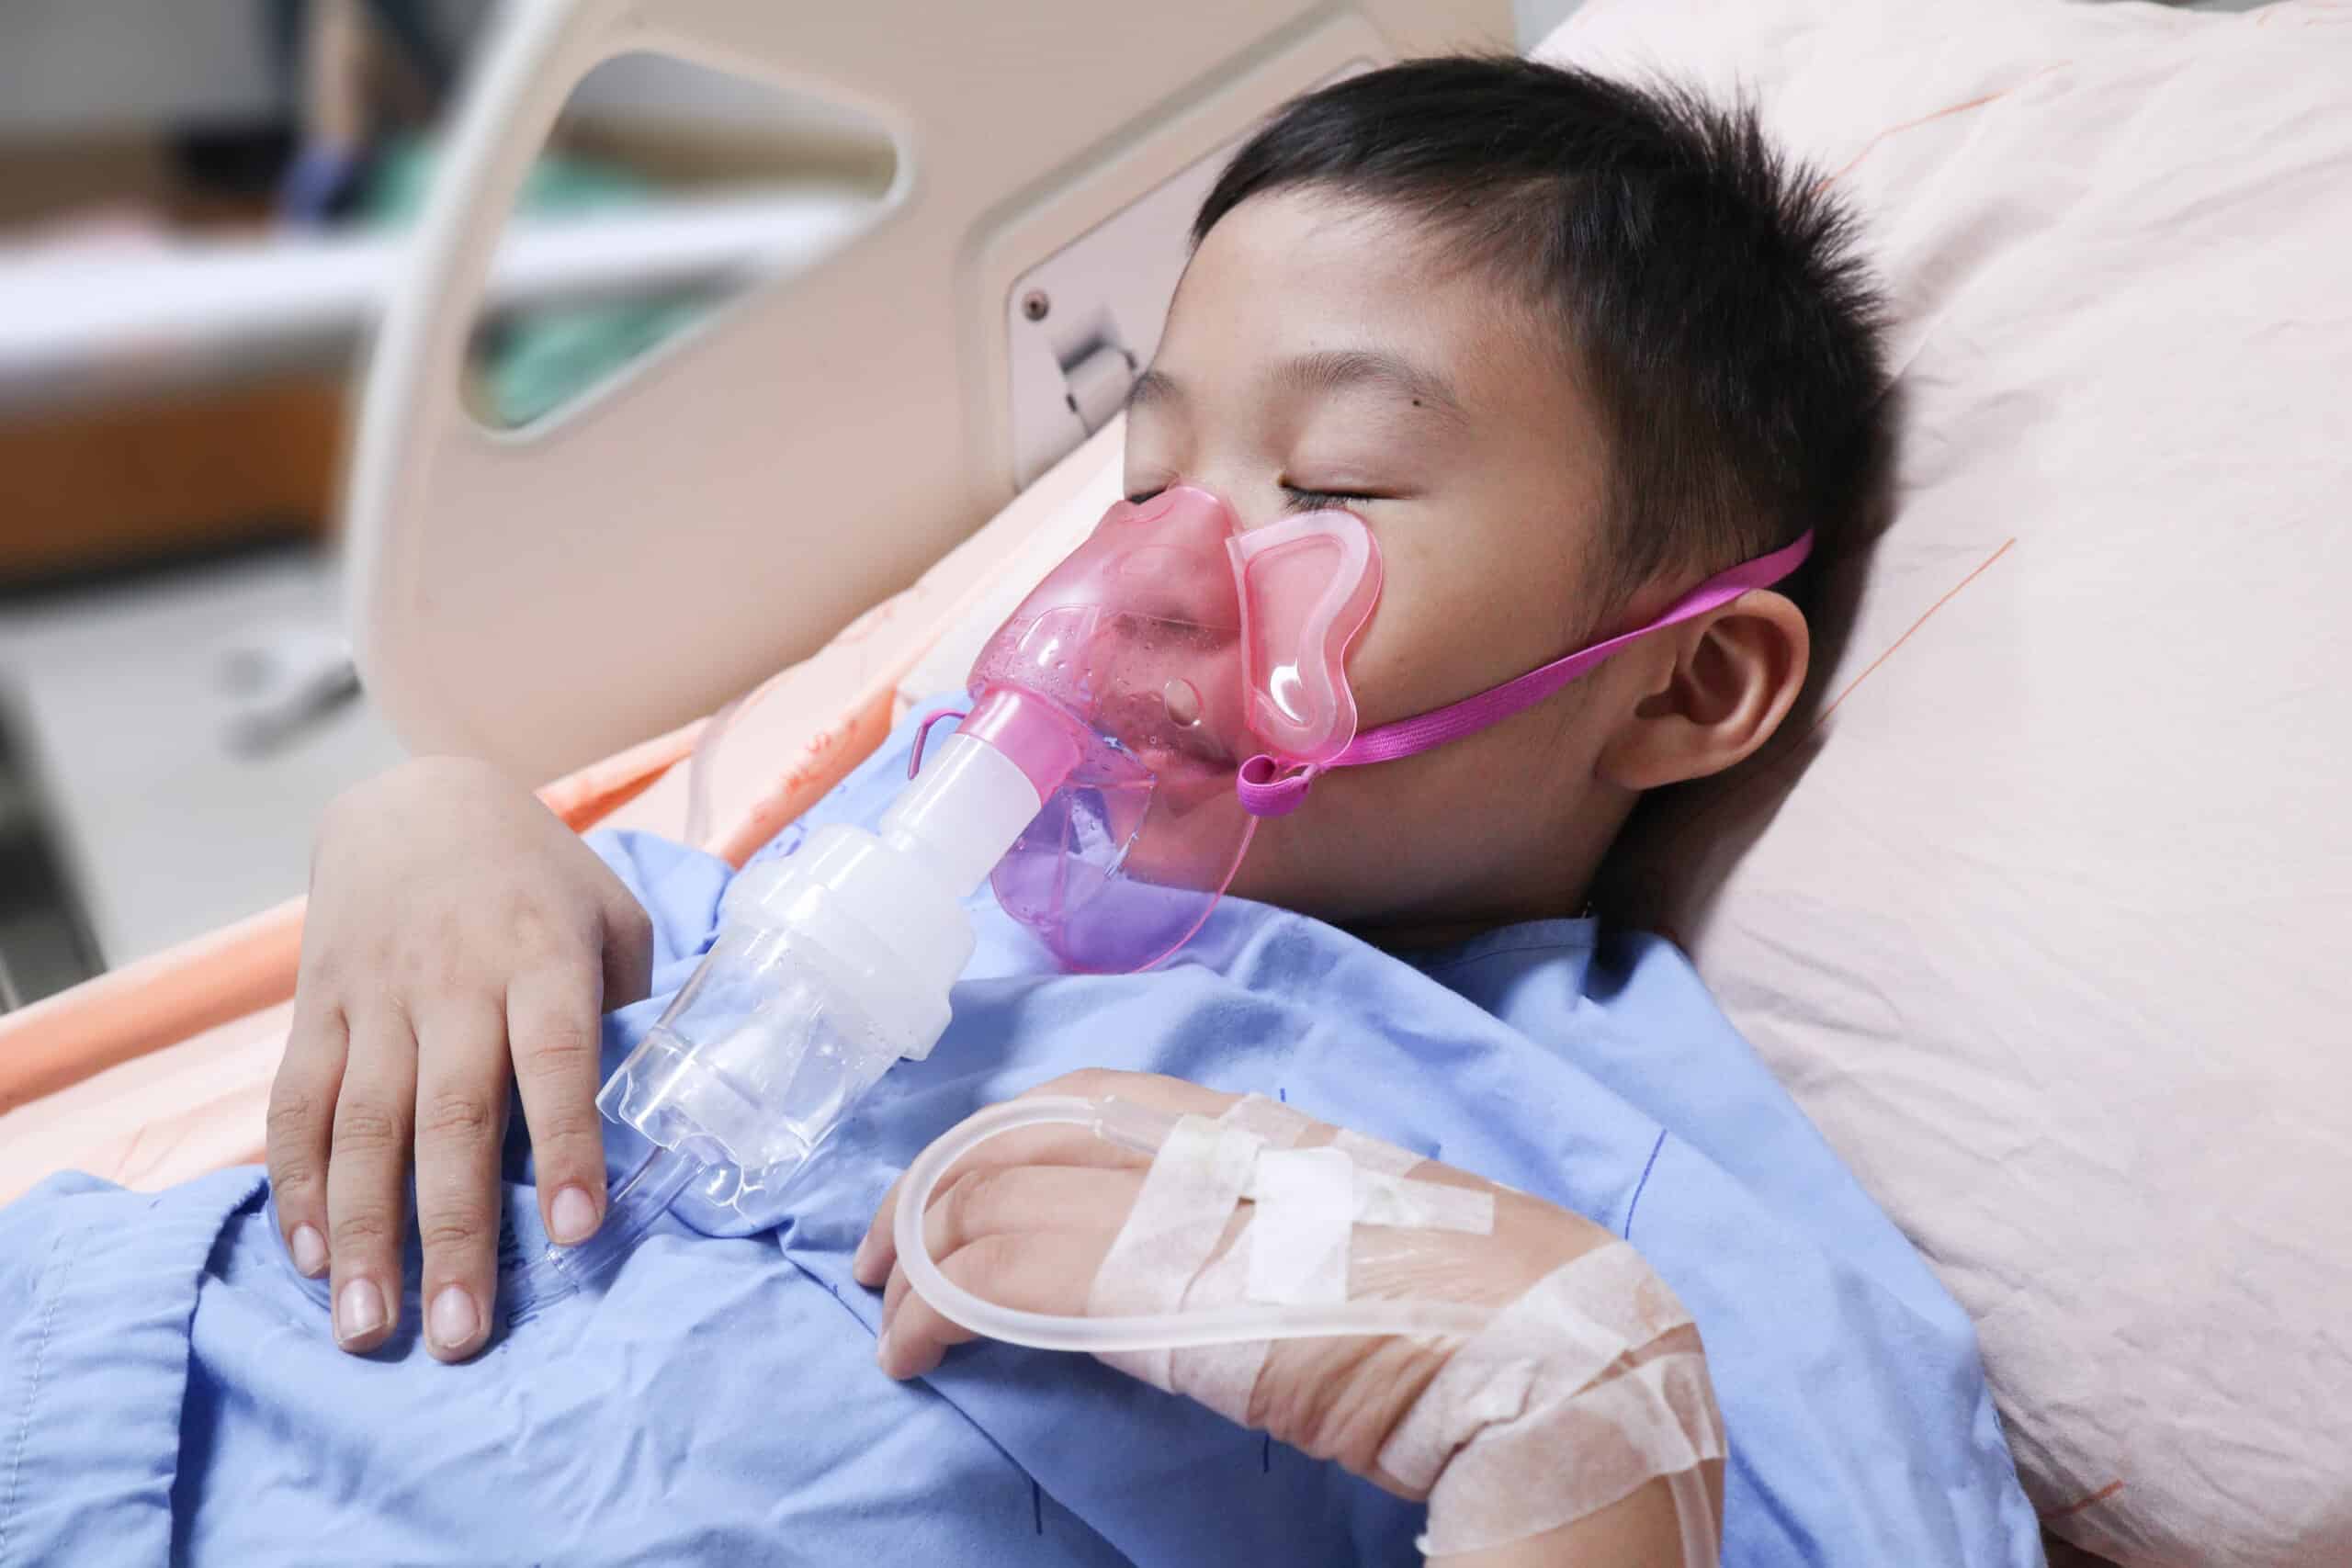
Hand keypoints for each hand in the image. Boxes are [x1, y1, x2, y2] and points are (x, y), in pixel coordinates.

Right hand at [266, 757, 652, 1360]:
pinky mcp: (315, 1009)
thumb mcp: (611, 912)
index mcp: (542, 957)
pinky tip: (310, 1257)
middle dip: (453, 1232)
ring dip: (363, 1233)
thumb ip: (629, 1000)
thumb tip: (659, 1099)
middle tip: (461, 1335)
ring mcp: (375, 997)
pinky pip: (297, 1103)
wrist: (412, 802)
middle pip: (452, 1116)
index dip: (568, 1143)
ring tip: (367, 1326)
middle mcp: (454, 982)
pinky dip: (298, 1183)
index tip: (580, 1232)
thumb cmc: (537, 877)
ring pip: (364, 1125)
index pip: (558, 1057)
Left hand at [853, 1070, 1718, 1562]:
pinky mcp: (1154, 1291)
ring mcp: (1181, 1211)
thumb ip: (1289, 1234)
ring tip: (884, 1312)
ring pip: (999, 1196)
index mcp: (1265, 1134)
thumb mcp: (1370, 1249)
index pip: (1099, 1099)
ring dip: (920, 1252)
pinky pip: (1000, 1281)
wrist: (1550, 1352)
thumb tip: (1231, 1269)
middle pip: (1031, 1132)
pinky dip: (935, 1308)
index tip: (959, 1187)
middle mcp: (1212, 1149)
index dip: (1010, 1134)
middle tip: (879, 1248)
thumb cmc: (1492, 1315)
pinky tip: (912, 1352)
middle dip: (938, 1184)